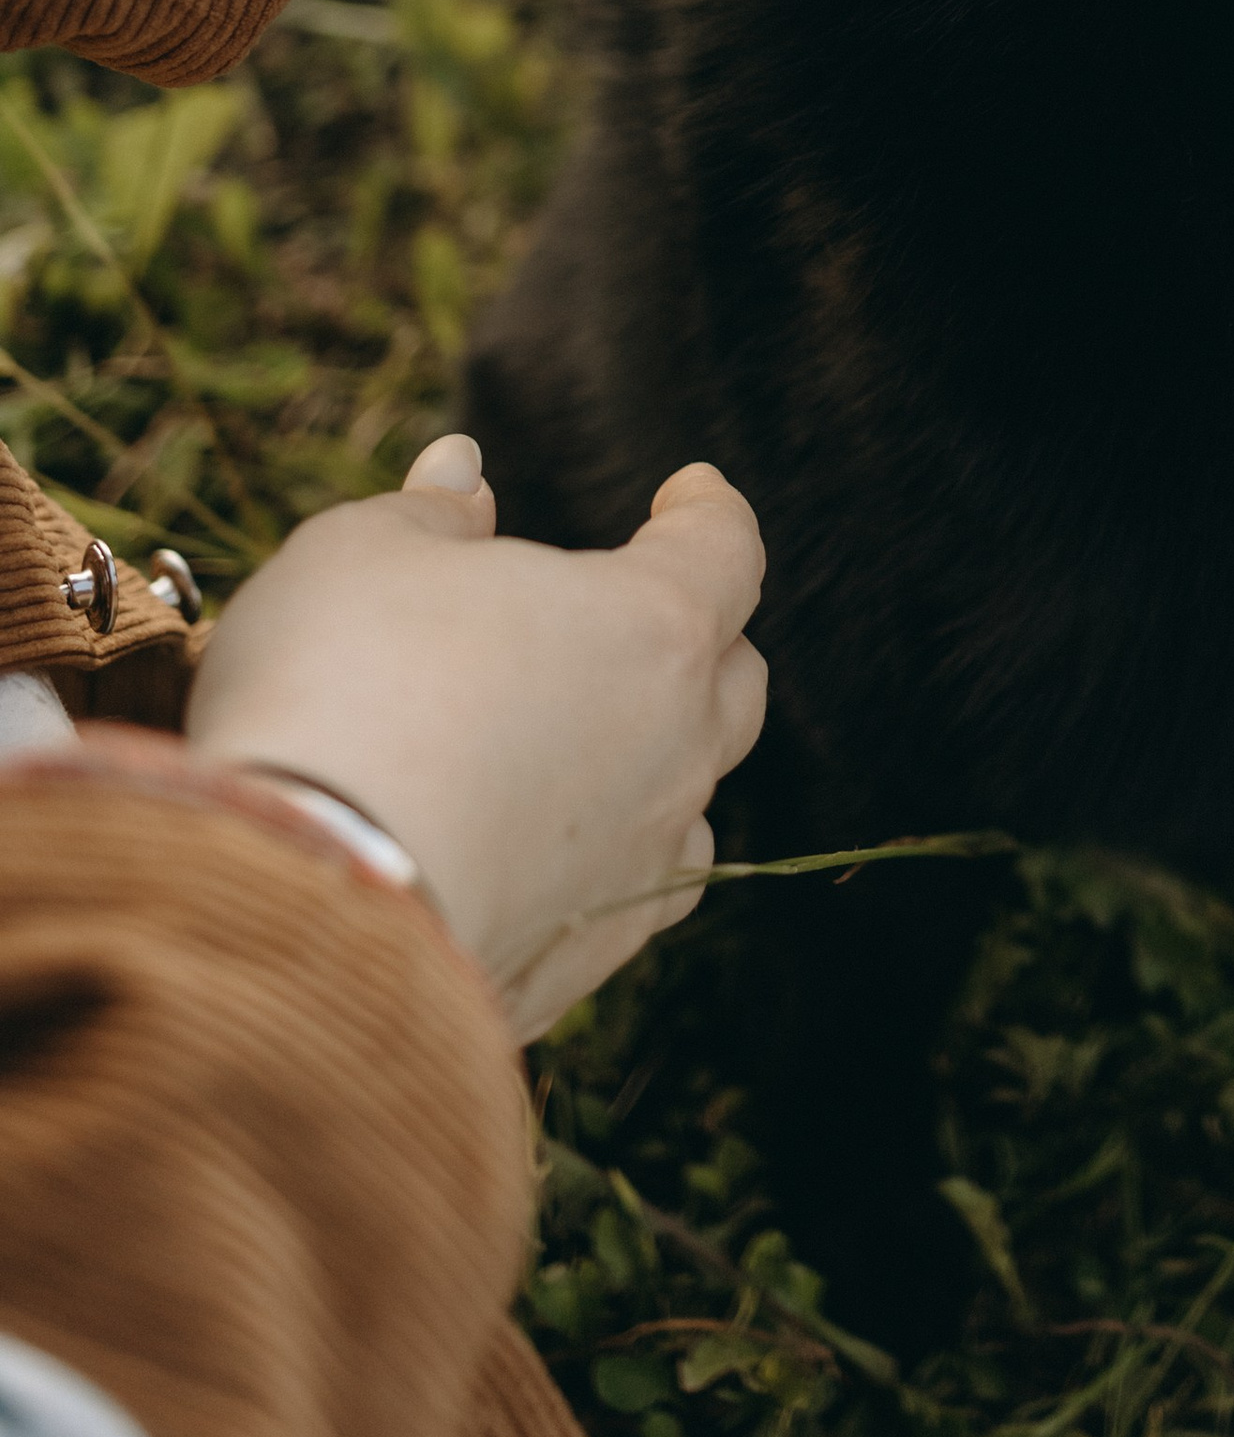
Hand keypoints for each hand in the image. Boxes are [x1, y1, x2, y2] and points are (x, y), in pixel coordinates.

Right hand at [187, 437, 766, 1036]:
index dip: (708, 512)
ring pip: (691, 799)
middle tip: (642, 611)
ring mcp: (639, 867)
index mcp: (652, 628)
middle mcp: (676, 749)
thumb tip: (461, 472)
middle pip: (731, 680)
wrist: (299, 901)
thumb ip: (427, 513)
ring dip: (659, 760)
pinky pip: (629, 901)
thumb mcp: (360, 554)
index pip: (724, 552)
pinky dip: (606, 864)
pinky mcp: (582, 963)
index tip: (690, 491)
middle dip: (698, 636)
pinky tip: (562, 858)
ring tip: (603, 738)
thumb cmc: (336, 689)